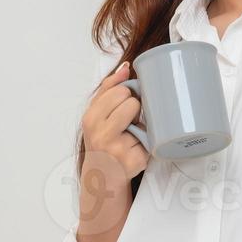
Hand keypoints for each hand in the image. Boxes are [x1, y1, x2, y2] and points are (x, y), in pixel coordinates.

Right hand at [79, 61, 149, 182]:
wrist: (102, 175)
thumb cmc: (101, 138)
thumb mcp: (97, 113)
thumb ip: (109, 87)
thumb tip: (125, 66)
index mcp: (90, 119)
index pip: (120, 91)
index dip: (126, 96)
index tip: (121, 105)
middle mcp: (101, 135)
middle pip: (133, 104)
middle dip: (134, 110)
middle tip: (127, 122)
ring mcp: (117, 150)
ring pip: (144, 121)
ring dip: (141, 126)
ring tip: (131, 134)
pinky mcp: (134, 162)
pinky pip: (151, 140)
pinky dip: (147, 143)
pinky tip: (135, 149)